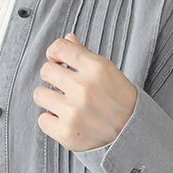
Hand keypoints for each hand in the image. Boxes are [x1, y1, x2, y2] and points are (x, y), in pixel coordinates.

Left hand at [33, 32, 137, 150]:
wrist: (133, 132)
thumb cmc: (120, 98)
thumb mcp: (108, 70)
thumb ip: (85, 54)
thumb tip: (67, 39)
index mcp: (96, 68)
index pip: (58, 48)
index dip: (55, 53)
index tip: (58, 61)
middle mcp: (84, 88)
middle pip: (46, 71)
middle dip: (53, 77)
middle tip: (65, 86)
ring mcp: (74, 112)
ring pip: (39, 94)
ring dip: (50, 98)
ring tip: (65, 104)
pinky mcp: (67, 133)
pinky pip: (42, 120)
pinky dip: (52, 121)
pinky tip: (67, 120)